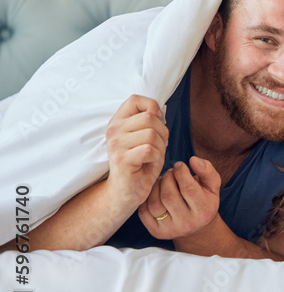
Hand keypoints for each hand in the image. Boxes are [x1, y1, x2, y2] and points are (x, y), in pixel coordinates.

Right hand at [105, 95, 168, 212]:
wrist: (125, 192)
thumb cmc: (139, 164)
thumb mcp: (144, 138)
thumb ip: (149, 122)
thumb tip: (158, 110)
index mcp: (117, 122)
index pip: (135, 99)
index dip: (152, 107)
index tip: (157, 122)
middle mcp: (113, 131)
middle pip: (149, 117)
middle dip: (163, 132)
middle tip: (159, 146)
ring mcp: (116, 145)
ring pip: (152, 134)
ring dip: (161, 146)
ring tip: (154, 156)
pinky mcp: (122, 159)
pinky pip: (150, 149)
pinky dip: (157, 157)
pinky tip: (150, 163)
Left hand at [138, 157, 220, 239]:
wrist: (197, 228)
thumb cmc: (204, 200)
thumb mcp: (212, 186)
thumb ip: (207, 170)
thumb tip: (193, 160)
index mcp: (204, 211)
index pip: (188, 188)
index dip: (181, 173)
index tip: (180, 165)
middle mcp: (188, 223)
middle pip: (169, 196)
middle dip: (167, 178)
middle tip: (170, 173)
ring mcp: (171, 230)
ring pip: (155, 203)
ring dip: (156, 187)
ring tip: (163, 182)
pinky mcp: (157, 232)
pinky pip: (144, 212)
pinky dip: (147, 198)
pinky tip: (156, 193)